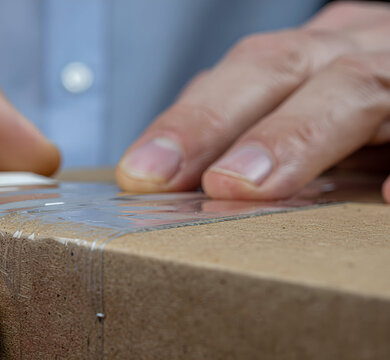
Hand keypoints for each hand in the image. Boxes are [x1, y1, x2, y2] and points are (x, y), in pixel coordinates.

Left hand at [116, 2, 389, 201]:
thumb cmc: (369, 98)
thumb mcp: (309, 99)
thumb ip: (253, 122)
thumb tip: (173, 170)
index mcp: (317, 51)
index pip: (243, 73)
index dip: (189, 120)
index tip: (140, 173)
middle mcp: (358, 46)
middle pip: (279, 66)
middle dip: (212, 122)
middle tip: (159, 179)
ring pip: (352, 86)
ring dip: (294, 137)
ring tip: (241, 185)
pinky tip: (389, 198)